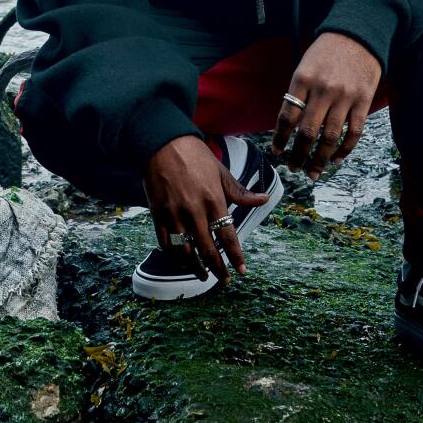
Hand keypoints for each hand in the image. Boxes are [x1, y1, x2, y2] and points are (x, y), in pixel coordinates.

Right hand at [142, 135, 270, 285]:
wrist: (162, 143)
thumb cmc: (194, 156)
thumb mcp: (221, 172)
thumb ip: (240, 192)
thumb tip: (264, 199)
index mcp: (213, 199)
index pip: (228, 236)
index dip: (236, 256)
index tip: (242, 270)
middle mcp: (194, 210)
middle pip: (208, 249)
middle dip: (218, 268)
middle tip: (225, 279)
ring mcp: (174, 214)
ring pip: (186, 252)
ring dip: (196, 268)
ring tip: (204, 276)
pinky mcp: (158, 214)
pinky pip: (166, 243)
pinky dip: (175, 256)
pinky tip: (183, 262)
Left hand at [272, 32, 382, 179]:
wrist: (358, 34)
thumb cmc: (327, 52)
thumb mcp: (305, 66)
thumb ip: (298, 94)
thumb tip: (289, 127)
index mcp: (303, 79)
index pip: (288, 116)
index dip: (280, 138)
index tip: (277, 151)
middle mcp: (323, 90)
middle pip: (308, 132)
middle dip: (298, 155)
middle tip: (294, 168)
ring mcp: (345, 97)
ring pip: (330, 138)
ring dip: (320, 159)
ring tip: (313, 172)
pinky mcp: (363, 101)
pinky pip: (353, 133)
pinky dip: (344, 149)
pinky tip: (336, 158)